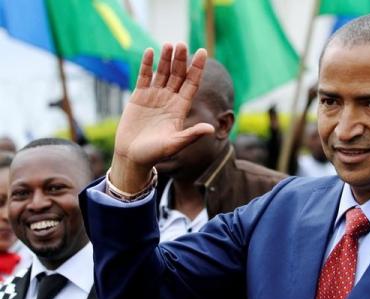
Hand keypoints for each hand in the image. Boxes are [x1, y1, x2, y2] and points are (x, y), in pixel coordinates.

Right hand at [110, 43, 213, 192]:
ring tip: (170, 44)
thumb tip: (211, 128)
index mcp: (180, 108)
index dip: (197, 68)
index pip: (192, 84)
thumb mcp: (175, 144)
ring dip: (166, 59)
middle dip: (181, 60)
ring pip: (163, 73)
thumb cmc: (155, 154)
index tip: (203, 52)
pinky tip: (150, 52)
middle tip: (182, 44)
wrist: (132, 157)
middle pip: (178, 75)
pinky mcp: (139, 97)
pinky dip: (147, 65)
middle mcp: (170, 100)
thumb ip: (191, 134)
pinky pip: (145, 77)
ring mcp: (154, 97)